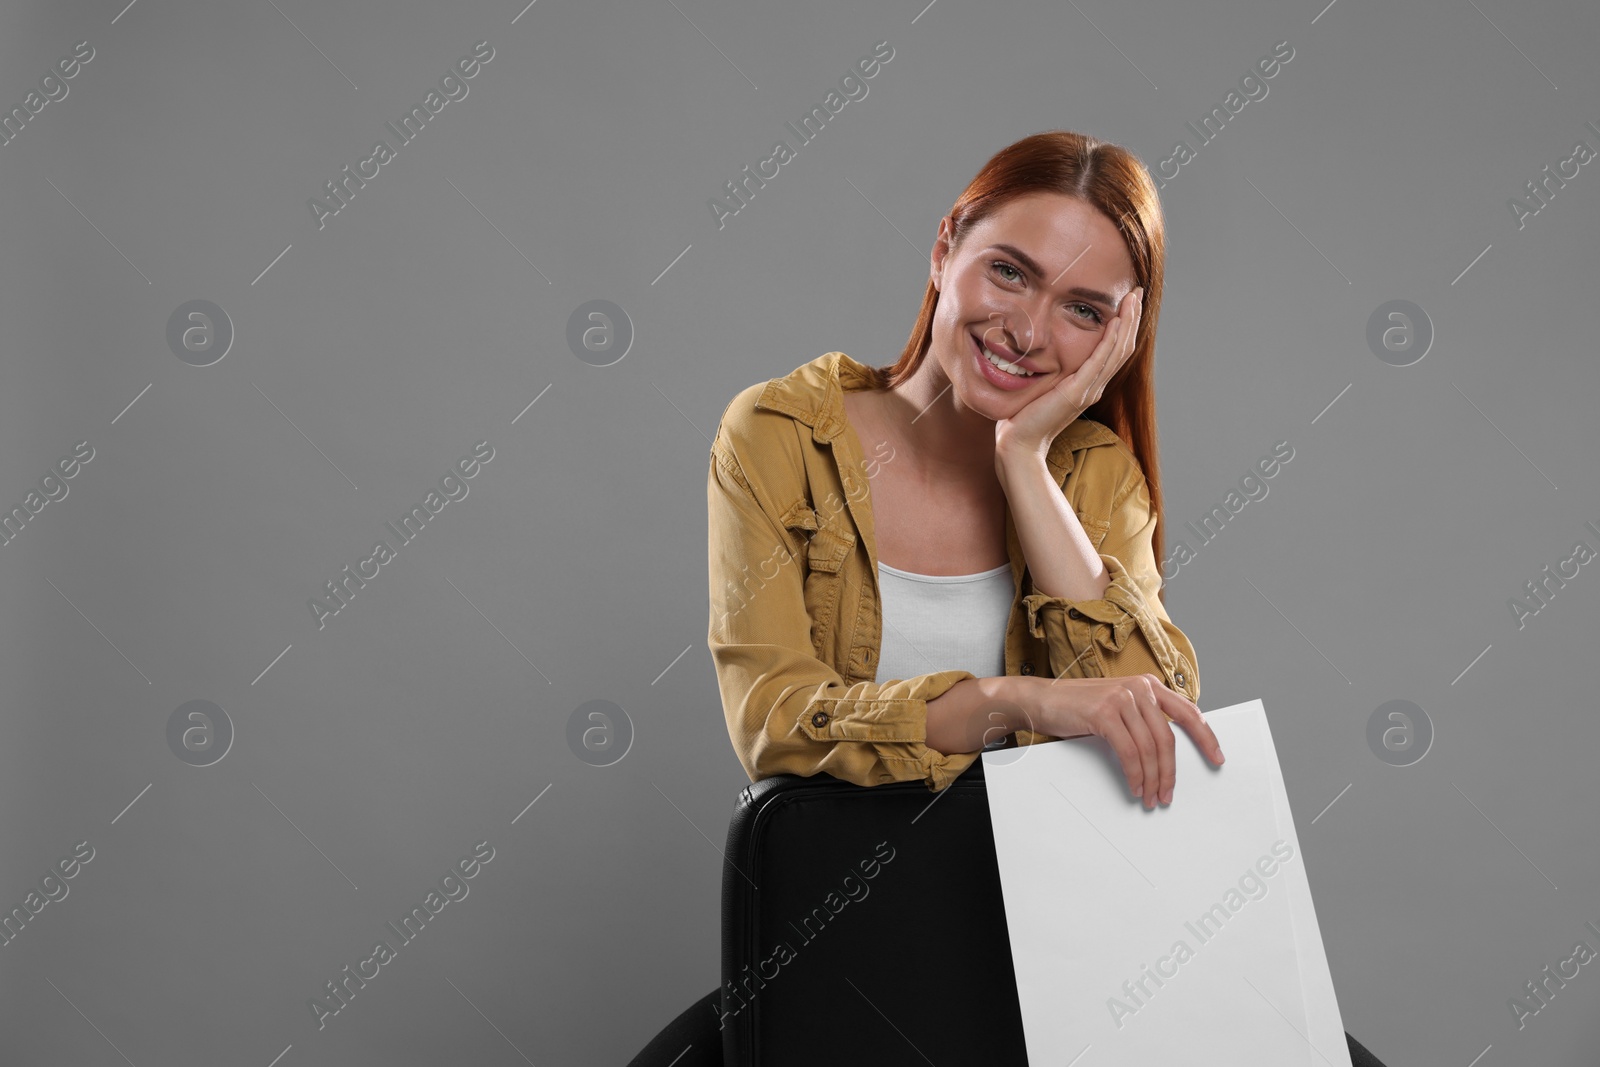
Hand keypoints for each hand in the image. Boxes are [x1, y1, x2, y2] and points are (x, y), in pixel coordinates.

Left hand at [992, 287, 1142, 465]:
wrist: (1019, 444)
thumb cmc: (1025, 417)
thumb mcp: (1044, 387)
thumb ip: (1052, 371)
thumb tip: (1044, 350)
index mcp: (1089, 385)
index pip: (1114, 350)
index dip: (1124, 326)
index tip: (1128, 302)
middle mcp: (1094, 387)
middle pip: (1122, 347)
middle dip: (1131, 318)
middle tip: (1137, 291)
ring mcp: (1088, 390)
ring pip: (1117, 351)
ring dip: (1127, 323)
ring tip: (1133, 299)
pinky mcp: (1076, 393)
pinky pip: (1099, 362)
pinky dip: (1109, 341)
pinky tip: (1115, 322)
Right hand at [1018, 673, 1222, 808]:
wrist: (1041, 700)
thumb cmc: (1079, 706)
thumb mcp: (1118, 706)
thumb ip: (1143, 717)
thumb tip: (1167, 751)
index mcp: (1147, 685)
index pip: (1188, 712)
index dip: (1206, 737)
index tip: (1217, 758)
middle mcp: (1139, 688)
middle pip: (1168, 738)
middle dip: (1171, 772)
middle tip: (1169, 794)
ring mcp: (1121, 698)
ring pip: (1150, 748)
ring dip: (1153, 778)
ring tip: (1152, 797)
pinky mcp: (1104, 713)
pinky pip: (1129, 752)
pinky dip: (1135, 774)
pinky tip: (1136, 786)